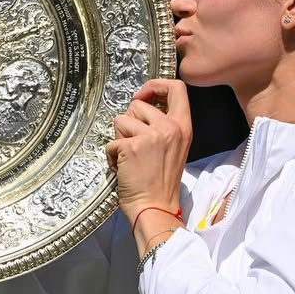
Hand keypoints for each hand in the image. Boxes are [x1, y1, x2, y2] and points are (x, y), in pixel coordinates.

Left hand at [105, 79, 191, 225]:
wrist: (155, 208)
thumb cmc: (161, 182)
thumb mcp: (174, 147)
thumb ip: (163, 125)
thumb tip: (139, 106)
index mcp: (183, 127)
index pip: (177, 87)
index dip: (155, 85)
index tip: (143, 96)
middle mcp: (169, 127)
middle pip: (138, 104)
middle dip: (129, 122)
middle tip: (135, 146)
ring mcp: (150, 136)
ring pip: (120, 120)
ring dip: (119, 139)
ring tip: (130, 158)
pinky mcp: (131, 146)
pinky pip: (111, 142)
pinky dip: (111, 156)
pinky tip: (122, 169)